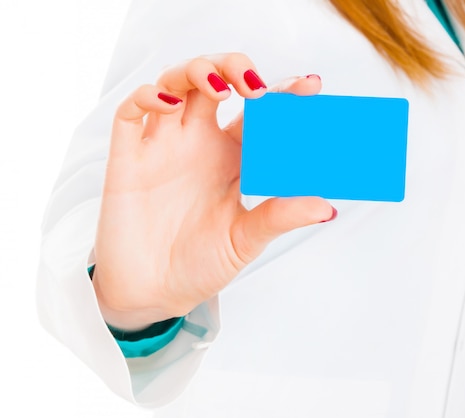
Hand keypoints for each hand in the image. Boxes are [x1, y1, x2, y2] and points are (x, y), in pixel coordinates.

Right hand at [92, 54, 333, 329]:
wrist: (153, 293)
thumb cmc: (200, 265)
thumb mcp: (246, 240)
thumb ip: (279, 217)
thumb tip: (327, 207)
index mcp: (232, 159)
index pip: (259, 113)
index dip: (283, 93)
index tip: (311, 86)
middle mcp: (199, 144)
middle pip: (216, 82)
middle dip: (236, 67)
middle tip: (257, 85)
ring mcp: (163, 146)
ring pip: (175, 83)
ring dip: (197, 71)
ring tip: (222, 88)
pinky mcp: (128, 158)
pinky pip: (130, 112)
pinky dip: (147, 96)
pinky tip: (169, 103)